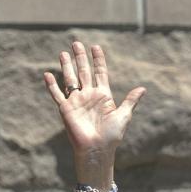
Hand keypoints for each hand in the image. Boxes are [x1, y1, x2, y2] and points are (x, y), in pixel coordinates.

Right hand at [43, 42, 144, 175]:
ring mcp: (77, 101)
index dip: (98, 60)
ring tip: (63, 53)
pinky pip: (57, 94)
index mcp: (103, 96)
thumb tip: (143, 88)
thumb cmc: (112, 136)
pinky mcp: (66, 109)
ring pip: (70, 79)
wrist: (97, 149)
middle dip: (80, 58)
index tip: (96, 47)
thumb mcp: (123, 116)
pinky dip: (52, 85)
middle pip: (83, 72)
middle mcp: (89, 96)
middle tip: (76, 43)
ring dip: (66, 66)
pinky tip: (47, 74)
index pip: (100, 73)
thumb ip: (131, 101)